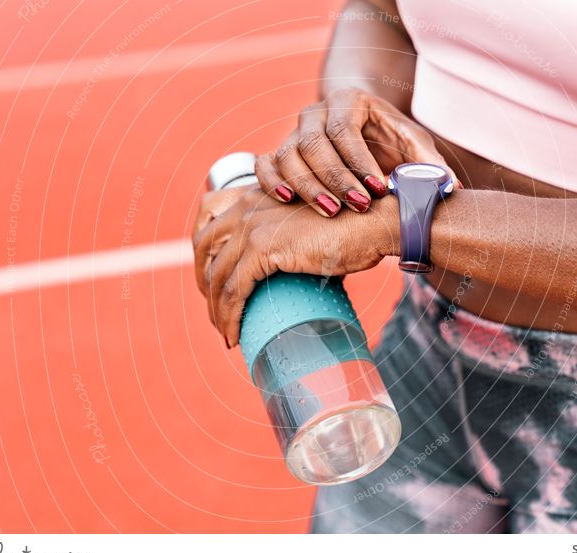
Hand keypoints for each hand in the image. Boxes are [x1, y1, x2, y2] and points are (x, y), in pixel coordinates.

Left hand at [192, 184, 398, 345]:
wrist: (374, 221)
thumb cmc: (354, 226)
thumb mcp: (311, 226)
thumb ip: (294, 240)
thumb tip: (297, 273)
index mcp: (257, 192)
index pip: (209, 212)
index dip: (203, 248)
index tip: (212, 277)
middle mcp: (248, 204)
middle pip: (203, 245)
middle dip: (203, 281)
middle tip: (216, 310)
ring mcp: (254, 225)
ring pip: (217, 275)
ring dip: (216, 309)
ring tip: (226, 333)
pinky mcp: (264, 247)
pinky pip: (234, 290)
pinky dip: (230, 317)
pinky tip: (234, 335)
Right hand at [254, 87, 456, 216]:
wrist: (360, 127)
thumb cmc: (389, 138)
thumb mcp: (413, 144)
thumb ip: (429, 164)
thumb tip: (449, 187)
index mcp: (348, 102)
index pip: (345, 131)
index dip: (359, 162)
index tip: (379, 189)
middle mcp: (315, 113)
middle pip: (314, 144)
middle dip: (336, 178)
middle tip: (358, 206)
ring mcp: (293, 132)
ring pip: (288, 155)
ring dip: (307, 186)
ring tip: (330, 211)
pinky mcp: (280, 152)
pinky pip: (265, 163)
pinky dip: (271, 181)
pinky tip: (287, 200)